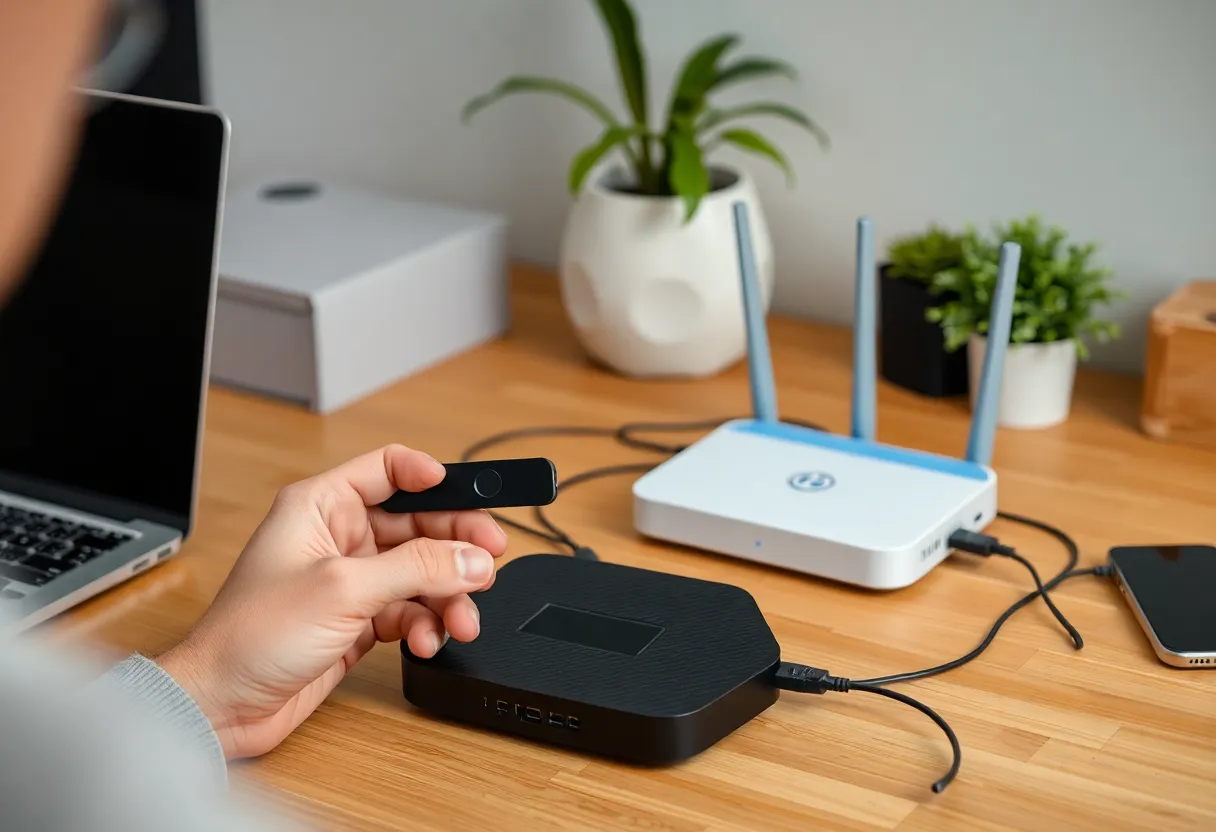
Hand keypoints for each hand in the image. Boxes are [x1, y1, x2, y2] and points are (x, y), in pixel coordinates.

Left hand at [157, 444, 507, 759]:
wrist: (223, 705)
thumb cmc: (249, 636)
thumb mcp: (344, 589)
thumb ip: (416, 568)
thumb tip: (472, 558)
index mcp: (320, 505)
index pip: (388, 469)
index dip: (432, 477)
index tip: (470, 494)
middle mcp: (338, 537)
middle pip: (418, 524)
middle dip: (455, 546)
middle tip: (488, 561)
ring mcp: (350, 580)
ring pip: (421, 572)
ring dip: (447, 595)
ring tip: (461, 619)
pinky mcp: (358, 620)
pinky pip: (411, 610)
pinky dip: (427, 624)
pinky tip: (427, 641)